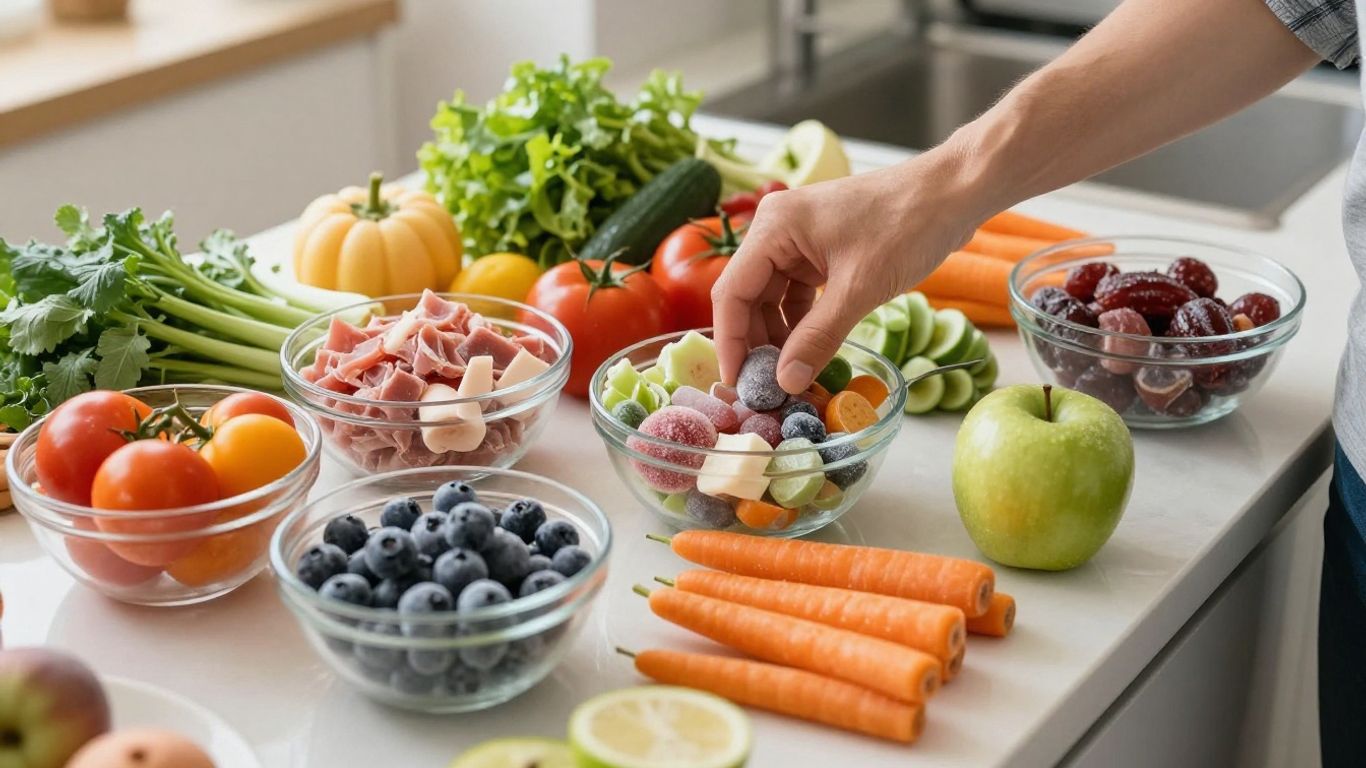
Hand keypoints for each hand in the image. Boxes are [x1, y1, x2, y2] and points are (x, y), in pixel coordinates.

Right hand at [711, 158, 980, 392]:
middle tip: (767, 388)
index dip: (731, 341)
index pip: (733, 292)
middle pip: (750, 297)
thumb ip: (818, 337)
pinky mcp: (821, 251)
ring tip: (791, 377)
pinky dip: (803, 324)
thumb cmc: (908, 225)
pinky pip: (799, 294)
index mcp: (774, 226)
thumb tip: (786, 382)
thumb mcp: (860, 288)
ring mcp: (799, 240)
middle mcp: (777, 230)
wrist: (953, 192)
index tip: (737, 384)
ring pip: (774, 299)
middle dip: (758, 343)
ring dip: (782, 337)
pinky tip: (810, 352)